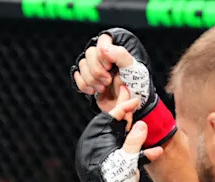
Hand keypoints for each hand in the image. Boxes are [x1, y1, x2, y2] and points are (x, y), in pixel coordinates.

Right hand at [70, 28, 176, 147]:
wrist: (129, 107)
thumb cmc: (136, 87)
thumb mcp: (133, 69)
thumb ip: (120, 55)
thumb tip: (103, 48)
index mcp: (116, 49)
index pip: (102, 40)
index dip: (102, 54)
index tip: (110, 66)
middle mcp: (104, 56)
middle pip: (89, 54)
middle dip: (97, 71)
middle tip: (108, 81)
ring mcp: (94, 68)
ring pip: (82, 65)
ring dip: (92, 79)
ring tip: (103, 88)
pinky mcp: (88, 79)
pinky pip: (78, 77)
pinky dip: (84, 85)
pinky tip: (94, 91)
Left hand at [74, 98, 163, 181]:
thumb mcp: (127, 160)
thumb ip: (134, 141)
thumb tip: (140, 124)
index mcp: (94, 142)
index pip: (108, 118)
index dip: (123, 107)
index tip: (134, 99)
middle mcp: (96, 149)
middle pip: (112, 127)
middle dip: (126, 116)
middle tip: (134, 101)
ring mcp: (102, 159)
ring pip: (119, 141)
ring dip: (134, 135)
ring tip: (144, 125)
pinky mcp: (109, 169)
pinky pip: (123, 156)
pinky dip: (137, 155)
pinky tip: (154, 153)